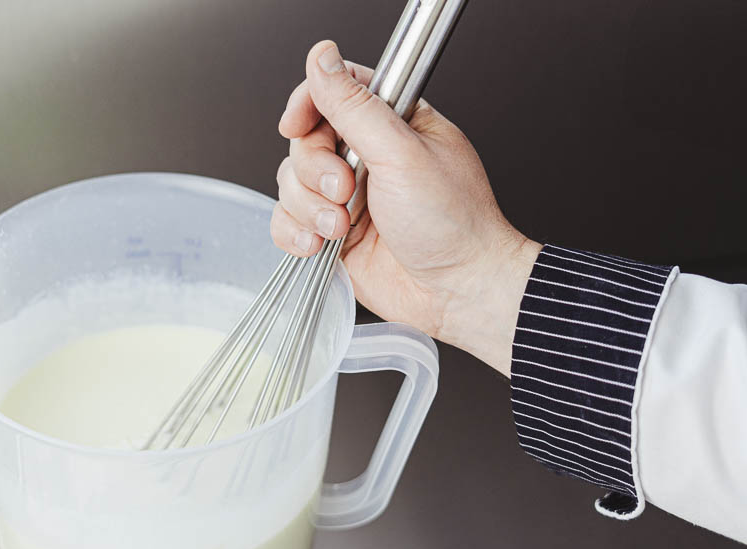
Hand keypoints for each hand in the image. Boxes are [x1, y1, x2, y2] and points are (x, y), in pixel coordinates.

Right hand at [271, 41, 539, 375]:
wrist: (458, 292)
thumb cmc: (453, 223)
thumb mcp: (402, 154)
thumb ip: (356, 107)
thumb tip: (323, 58)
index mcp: (392, 122)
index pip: (333, 92)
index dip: (308, 105)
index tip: (298, 125)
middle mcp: (367, 156)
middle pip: (304, 140)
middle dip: (316, 171)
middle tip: (347, 191)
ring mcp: (347, 196)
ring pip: (292, 182)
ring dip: (309, 207)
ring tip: (343, 227)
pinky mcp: (332, 233)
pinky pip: (288, 221)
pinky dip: (295, 233)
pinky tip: (320, 245)